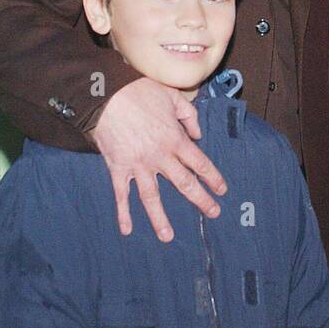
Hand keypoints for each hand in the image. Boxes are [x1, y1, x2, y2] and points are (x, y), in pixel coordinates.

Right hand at [88, 77, 227, 241]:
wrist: (106, 94)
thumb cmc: (139, 90)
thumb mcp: (172, 96)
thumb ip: (189, 114)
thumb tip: (198, 134)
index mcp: (175, 139)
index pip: (200, 163)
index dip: (213, 177)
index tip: (222, 190)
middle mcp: (159, 156)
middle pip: (184, 184)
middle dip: (201, 200)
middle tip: (213, 213)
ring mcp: (138, 165)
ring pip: (152, 197)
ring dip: (160, 218)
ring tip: (168, 237)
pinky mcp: (118, 167)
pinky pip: (121, 194)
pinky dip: (123, 213)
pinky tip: (126, 229)